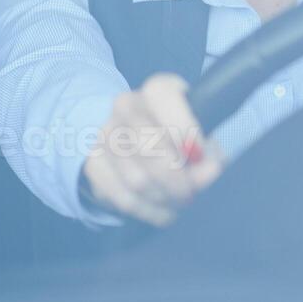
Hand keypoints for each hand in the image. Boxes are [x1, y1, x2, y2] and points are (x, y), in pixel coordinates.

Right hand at [81, 73, 222, 225]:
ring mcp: (104, 134)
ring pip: (136, 178)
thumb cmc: (184, 138)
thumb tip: (209, 171)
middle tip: (192, 193)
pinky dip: (149, 210)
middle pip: (148, 145)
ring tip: (180, 201)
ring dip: (164, 198)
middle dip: (176, 178)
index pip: (161, 96)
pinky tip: (164, 211)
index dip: (182, 125)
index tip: (199, 154)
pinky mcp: (93, 164)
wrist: (143, 144)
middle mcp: (126, 106)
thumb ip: (209, 152)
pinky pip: (122, 197)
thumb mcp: (203, 137)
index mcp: (157, 90)